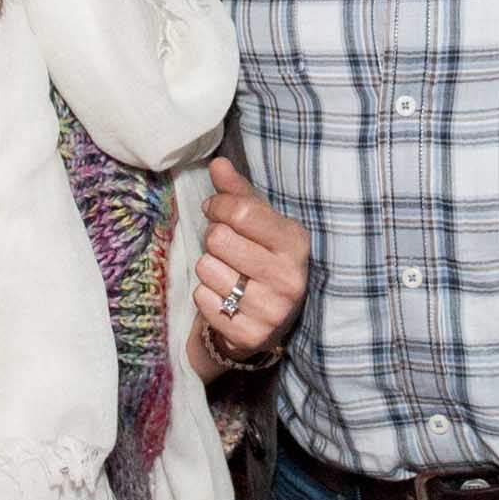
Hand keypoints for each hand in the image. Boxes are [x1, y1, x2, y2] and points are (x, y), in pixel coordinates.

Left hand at [190, 157, 308, 379]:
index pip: (240, 211)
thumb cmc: (260, 259)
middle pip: (219, 239)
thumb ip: (237, 192)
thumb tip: (218, 163)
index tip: (214, 211)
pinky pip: (202, 299)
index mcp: (296, 242)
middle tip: (223, 248)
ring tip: (226, 273)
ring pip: (206, 269)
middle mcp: (290, 278)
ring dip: (208, 268)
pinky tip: (223, 297)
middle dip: (213, 239)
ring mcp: (272, 310)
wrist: (267, 321)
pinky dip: (205, 295)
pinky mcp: (250, 335)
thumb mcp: (257, 223)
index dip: (218, 206)